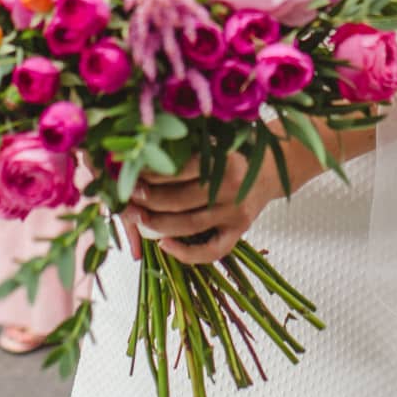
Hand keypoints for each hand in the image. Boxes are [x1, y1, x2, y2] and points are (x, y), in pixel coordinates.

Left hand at [125, 150, 280, 265]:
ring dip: (157, 224)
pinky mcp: (239, 232)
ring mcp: (235, 214)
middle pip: (180, 200)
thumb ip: (187, 149)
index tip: (131, 173)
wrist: (268, 171)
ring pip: (189, 225)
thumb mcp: (214, 143)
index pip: (180, 170)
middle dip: (149, 200)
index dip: (152, 174)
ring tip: (136, 218)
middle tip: (128, 197)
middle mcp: (232, 188)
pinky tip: (163, 245)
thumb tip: (143, 154)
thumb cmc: (233, 154)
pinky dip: (185, 253)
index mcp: (224, 160)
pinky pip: (211, 251)